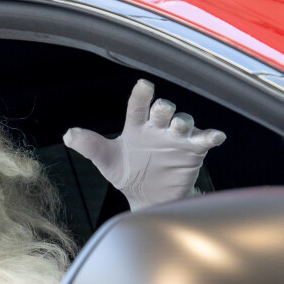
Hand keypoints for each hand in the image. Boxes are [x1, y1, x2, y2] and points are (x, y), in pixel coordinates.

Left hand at [63, 79, 224, 209]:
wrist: (148, 197)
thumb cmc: (128, 173)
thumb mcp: (107, 161)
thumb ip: (90, 146)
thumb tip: (68, 135)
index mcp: (136, 126)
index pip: (137, 107)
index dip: (141, 95)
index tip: (144, 85)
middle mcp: (158, 127)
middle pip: (163, 110)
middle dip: (163, 107)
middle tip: (161, 110)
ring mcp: (177, 138)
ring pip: (184, 121)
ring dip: (183, 122)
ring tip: (179, 126)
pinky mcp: (193, 150)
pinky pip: (204, 140)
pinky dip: (210, 136)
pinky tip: (215, 137)